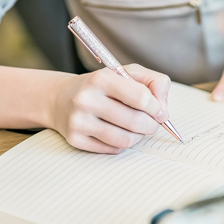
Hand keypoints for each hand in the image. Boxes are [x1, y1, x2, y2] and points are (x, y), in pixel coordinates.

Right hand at [50, 64, 170, 153]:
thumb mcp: (128, 73)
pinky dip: (122, 144)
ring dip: (139, 137)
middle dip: (152, 125)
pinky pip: (112, 149)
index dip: (157, 108)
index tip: (160, 112)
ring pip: (125, 139)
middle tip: (153, 124)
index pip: (141, 97)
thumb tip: (163, 107)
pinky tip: (119, 133)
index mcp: (101, 79)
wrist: (60, 98)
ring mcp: (78, 121)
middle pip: (135, 121)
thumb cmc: (103, 86)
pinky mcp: (75, 139)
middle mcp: (86, 99)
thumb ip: (154, 82)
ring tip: (138, 130)